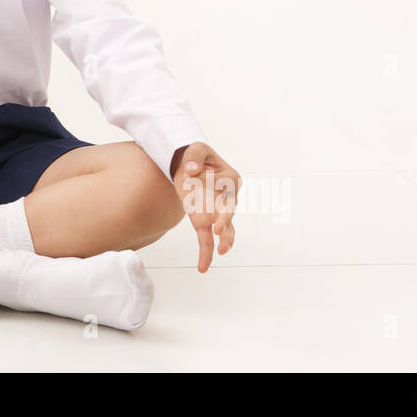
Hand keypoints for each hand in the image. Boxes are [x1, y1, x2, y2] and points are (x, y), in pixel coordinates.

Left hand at [171, 141, 239, 272]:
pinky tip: (203, 267)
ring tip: (220, 251)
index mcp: (230, 179)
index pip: (228, 186)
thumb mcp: (196, 149)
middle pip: (230, 212)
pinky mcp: (203, 221)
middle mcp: (227, 198)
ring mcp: (217, 212)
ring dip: (225, 241)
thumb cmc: (195, 156)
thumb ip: (195, 157)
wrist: (186, 166)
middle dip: (225, 222)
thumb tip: (191, 171)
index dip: (217, 188)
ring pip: (226, 230)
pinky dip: (206, 253)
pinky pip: (207, 239)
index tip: (195, 176)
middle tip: (218, 229)